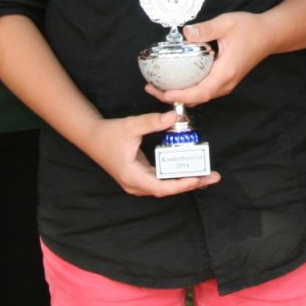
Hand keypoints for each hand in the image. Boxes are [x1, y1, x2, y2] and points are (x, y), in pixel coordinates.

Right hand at [81, 110, 221, 196]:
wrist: (92, 138)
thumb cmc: (109, 133)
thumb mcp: (130, 125)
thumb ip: (152, 122)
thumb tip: (174, 117)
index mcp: (132, 176)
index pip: (161, 187)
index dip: (181, 184)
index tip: (199, 178)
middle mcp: (135, 185)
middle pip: (167, 189)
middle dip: (191, 183)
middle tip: (213, 176)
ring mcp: (137, 183)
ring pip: (165, 187)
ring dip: (186, 181)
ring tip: (207, 175)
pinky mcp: (140, 178)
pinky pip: (161, 181)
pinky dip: (176, 177)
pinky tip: (191, 172)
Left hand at [148, 12, 270, 106]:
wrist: (270, 35)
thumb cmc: (250, 29)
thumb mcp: (227, 23)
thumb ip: (206, 29)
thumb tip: (185, 33)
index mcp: (226, 72)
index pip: (201, 92)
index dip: (181, 95)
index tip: (163, 92)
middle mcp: (226, 82)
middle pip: (197, 98)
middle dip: (173, 97)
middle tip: (151, 88)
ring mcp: (226, 83)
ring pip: (201, 96)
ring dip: (180, 95)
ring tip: (159, 86)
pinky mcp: (225, 80)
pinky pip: (205, 91)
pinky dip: (189, 90)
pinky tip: (177, 81)